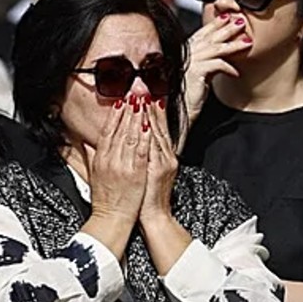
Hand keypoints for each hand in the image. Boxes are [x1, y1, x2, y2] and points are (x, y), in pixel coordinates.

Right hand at [83, 95, 149, 225]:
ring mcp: (124, 165)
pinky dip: (145, 136)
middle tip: (134, 92)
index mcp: (101, 158)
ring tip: (142, 102)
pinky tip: (148, 124)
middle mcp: (111, 159)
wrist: (112, 218)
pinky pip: (141, 150)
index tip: (120, 100)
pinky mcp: (136, 173)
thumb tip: (85, 143)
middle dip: (128, 109)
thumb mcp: (93, 174)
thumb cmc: (105, 199)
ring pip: (131, 136)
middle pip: (120, 129)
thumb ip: (90, 156)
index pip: (108, 130)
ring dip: (137, 117)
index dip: (115, 114)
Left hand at [141, 97, 177, 224]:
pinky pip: (154, 147)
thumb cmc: (147, 194)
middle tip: (144, 86)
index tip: (147, 91)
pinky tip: (145, 121)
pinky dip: (150, 133)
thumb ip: (143, 153)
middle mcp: (166, 155)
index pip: (157, 125)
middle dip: (151, 104)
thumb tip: (136, 138)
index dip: (153, 107)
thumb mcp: (148, 170)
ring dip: (150, 113)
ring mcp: (163, 161)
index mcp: (162, 154)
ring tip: (143, 96)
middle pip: (158, 124)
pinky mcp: (159, 169)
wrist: (155, 215)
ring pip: (157, 132)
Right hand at [183, 14, 248, 124]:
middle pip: (209, 37)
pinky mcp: (195, 72)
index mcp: (185, 53)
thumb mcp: (199, 77)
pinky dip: (228, 68)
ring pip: (215, 48)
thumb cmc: (183, 98)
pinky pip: (217, 65)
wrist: (171, 114)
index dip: (214, 25)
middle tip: (240, 22)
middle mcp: (186, 55)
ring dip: (233, 44)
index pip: (201, 34)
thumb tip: (221, 60)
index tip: (226, 17)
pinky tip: (236, 73)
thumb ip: (207, 65)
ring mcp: (189, 63)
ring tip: (247, 42)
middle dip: (226, 28)